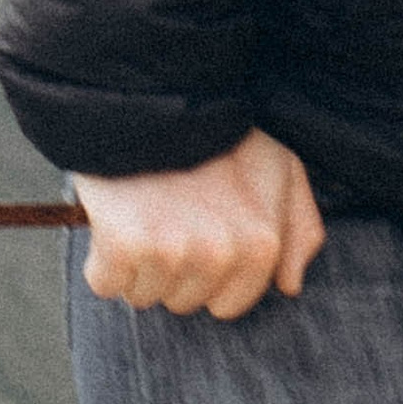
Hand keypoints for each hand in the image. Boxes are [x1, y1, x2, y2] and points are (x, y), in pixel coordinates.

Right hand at [74, 128, 325, 319]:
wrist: (157, 99)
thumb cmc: (222, 135)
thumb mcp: (282, 169)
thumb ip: (299, 228)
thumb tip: (289, 285)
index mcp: (261, 246)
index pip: (229, 304)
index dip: (212, 275)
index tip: (201, 235)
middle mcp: (220, 256)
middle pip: (184, 302)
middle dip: (176, 269)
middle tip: (172, 217)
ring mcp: (172, 253)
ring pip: (144, 296)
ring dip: (139, 265)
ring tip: (148, 214)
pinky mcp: (124, 246)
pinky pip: (105, 284)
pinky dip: (102, 261)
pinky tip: (116, 222)